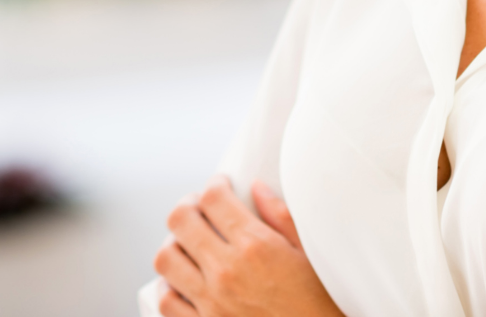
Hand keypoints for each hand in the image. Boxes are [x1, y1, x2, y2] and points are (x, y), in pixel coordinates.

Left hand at [153, 175, 342, 316]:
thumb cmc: (319, 303)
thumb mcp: (309, 254)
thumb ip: (281, 216)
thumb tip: (256, 187)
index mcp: (256, 247)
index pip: (213, 198)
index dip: (215, 184)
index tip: (221, 185)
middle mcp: (227, 271)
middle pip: (181, 220)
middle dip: (188, 205)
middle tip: (199, 207)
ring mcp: (211, 303)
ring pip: (166, 258)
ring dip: (174, 243)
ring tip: (188, 242)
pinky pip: (167, 301)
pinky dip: (168, 285)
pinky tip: (182, 279)